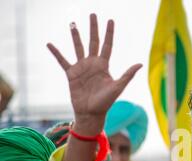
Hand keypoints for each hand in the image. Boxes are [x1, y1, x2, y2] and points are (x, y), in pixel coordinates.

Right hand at [47, 14, 141, 133]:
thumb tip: (140, 64)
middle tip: (93, 14)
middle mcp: (93, 64)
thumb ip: (127, 75)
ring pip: (78, 47)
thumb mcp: (118, 87)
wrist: (91, 113)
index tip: (110, 20)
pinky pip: (63, 61)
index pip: (107, 45)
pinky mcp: (71, 74)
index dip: (109, 33)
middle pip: (93, 42)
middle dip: (93, 28)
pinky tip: (50, 44)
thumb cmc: (106, 102)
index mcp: (104, 65)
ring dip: (75, 36)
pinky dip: (56, 53)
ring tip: (72, 23)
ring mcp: (81, 68)